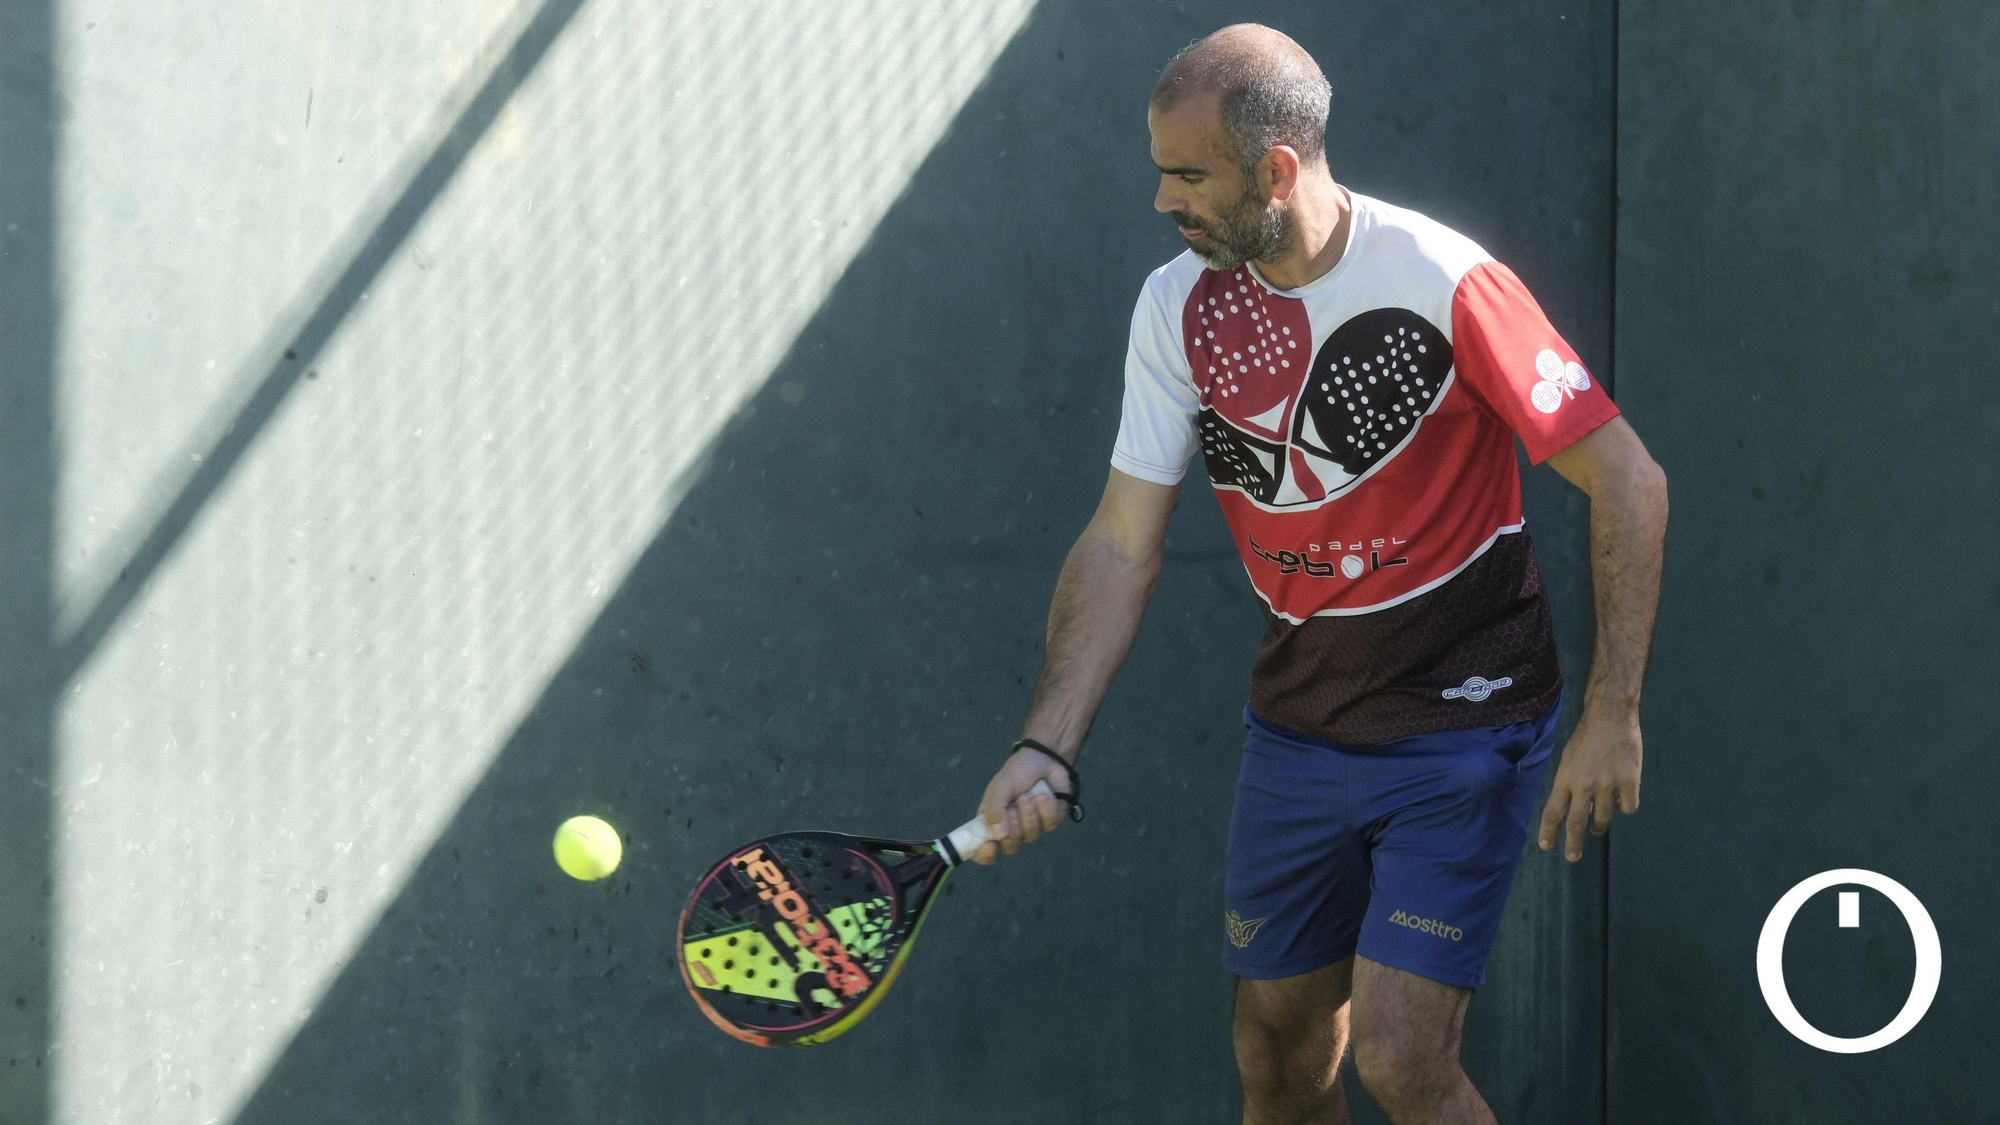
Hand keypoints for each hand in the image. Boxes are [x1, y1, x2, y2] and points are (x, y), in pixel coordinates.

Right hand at [972, 747, 1069, 864]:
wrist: (1045, 759)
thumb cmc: (1017, 772)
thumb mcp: (999, 786)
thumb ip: (994, 809)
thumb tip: (998, 835)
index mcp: (992, 822)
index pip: (984, 849)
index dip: (985, 854)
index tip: (990, 847)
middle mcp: (1011, 829)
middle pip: (1010, 847)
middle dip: (1013, 828)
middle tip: (1013, 809)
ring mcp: (1032, 827)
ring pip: (1030, 836)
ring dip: (1029, 814)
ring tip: (1029, 795)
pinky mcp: (1051, 821)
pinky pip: (1049, 825)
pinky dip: (1046, 810)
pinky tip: (1044, 796)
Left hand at [1537, 704, 1642, 861]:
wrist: (1611, 716)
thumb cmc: (1587, 736)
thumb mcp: (1569, 759)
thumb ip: (1570, 783)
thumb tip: (1579, 808)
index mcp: (1565, 778)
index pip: (1553, 811)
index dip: (1549, 832)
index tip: (1546, 847)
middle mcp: (1585, 785)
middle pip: (1577, 823)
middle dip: (1573, 844)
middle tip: (1572, 857)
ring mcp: (1608, 785)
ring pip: (1604, 819)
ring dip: (1600, 824)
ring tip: (1599, 823)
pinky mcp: (1630, 782)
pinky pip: (1628, 807)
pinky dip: (1625, 806)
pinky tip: (1623, 799)